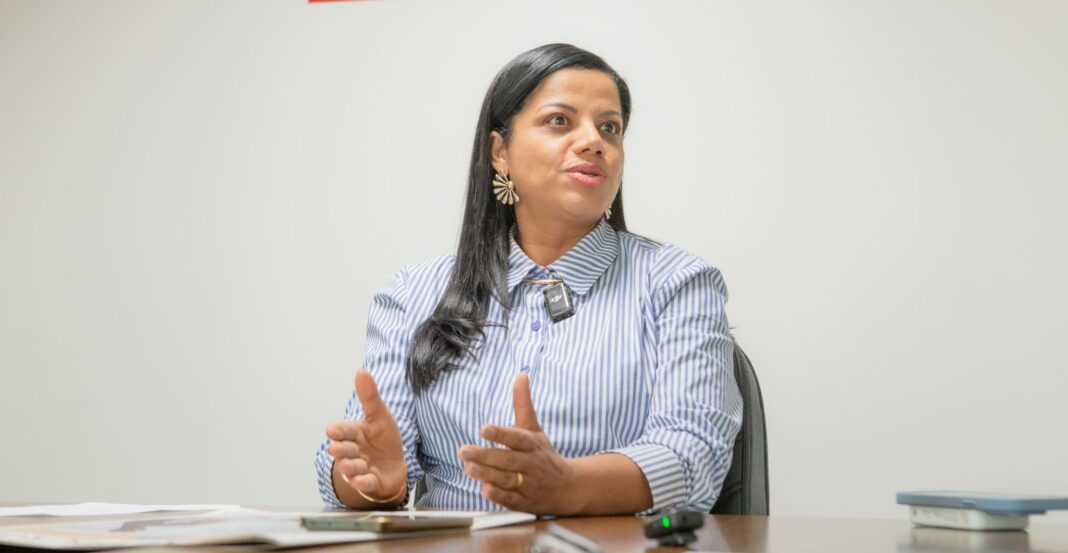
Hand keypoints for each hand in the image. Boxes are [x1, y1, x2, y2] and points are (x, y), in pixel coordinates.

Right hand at [325, 369, 406, 503]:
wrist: (394, 465)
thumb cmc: (383, 439)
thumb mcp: (380, 416)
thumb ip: (370, 397)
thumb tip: (361, 371)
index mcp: (354, 434)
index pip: (343, 431)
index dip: (338, 431)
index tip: (331, 430)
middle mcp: (354, 452)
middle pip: (344, 450)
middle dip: (341, 449)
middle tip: (336, 448)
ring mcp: (361, 468)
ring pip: (352, 468)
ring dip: (350, 466)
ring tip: (349, 464)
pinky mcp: (371, 482)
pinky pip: (366, 483)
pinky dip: (363, 482)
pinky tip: (362, 479)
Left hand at [457, 371, 577, 514]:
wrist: (568, 488)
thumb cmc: (544, 455)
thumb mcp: (534, 429)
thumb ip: (523, 404)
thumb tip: (521, 374)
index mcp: (531, 444)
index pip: (516, 438)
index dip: (501, 433)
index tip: (484, 429)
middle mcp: (530, 464)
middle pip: (507, 460)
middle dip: (485, 456)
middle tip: (463, 451)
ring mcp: (528, 484)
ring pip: (507, 479)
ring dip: (488, 475)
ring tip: (469, 468)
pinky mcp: (524, 502)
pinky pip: (511, 499)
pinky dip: (499, 496)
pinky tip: (485, 490)